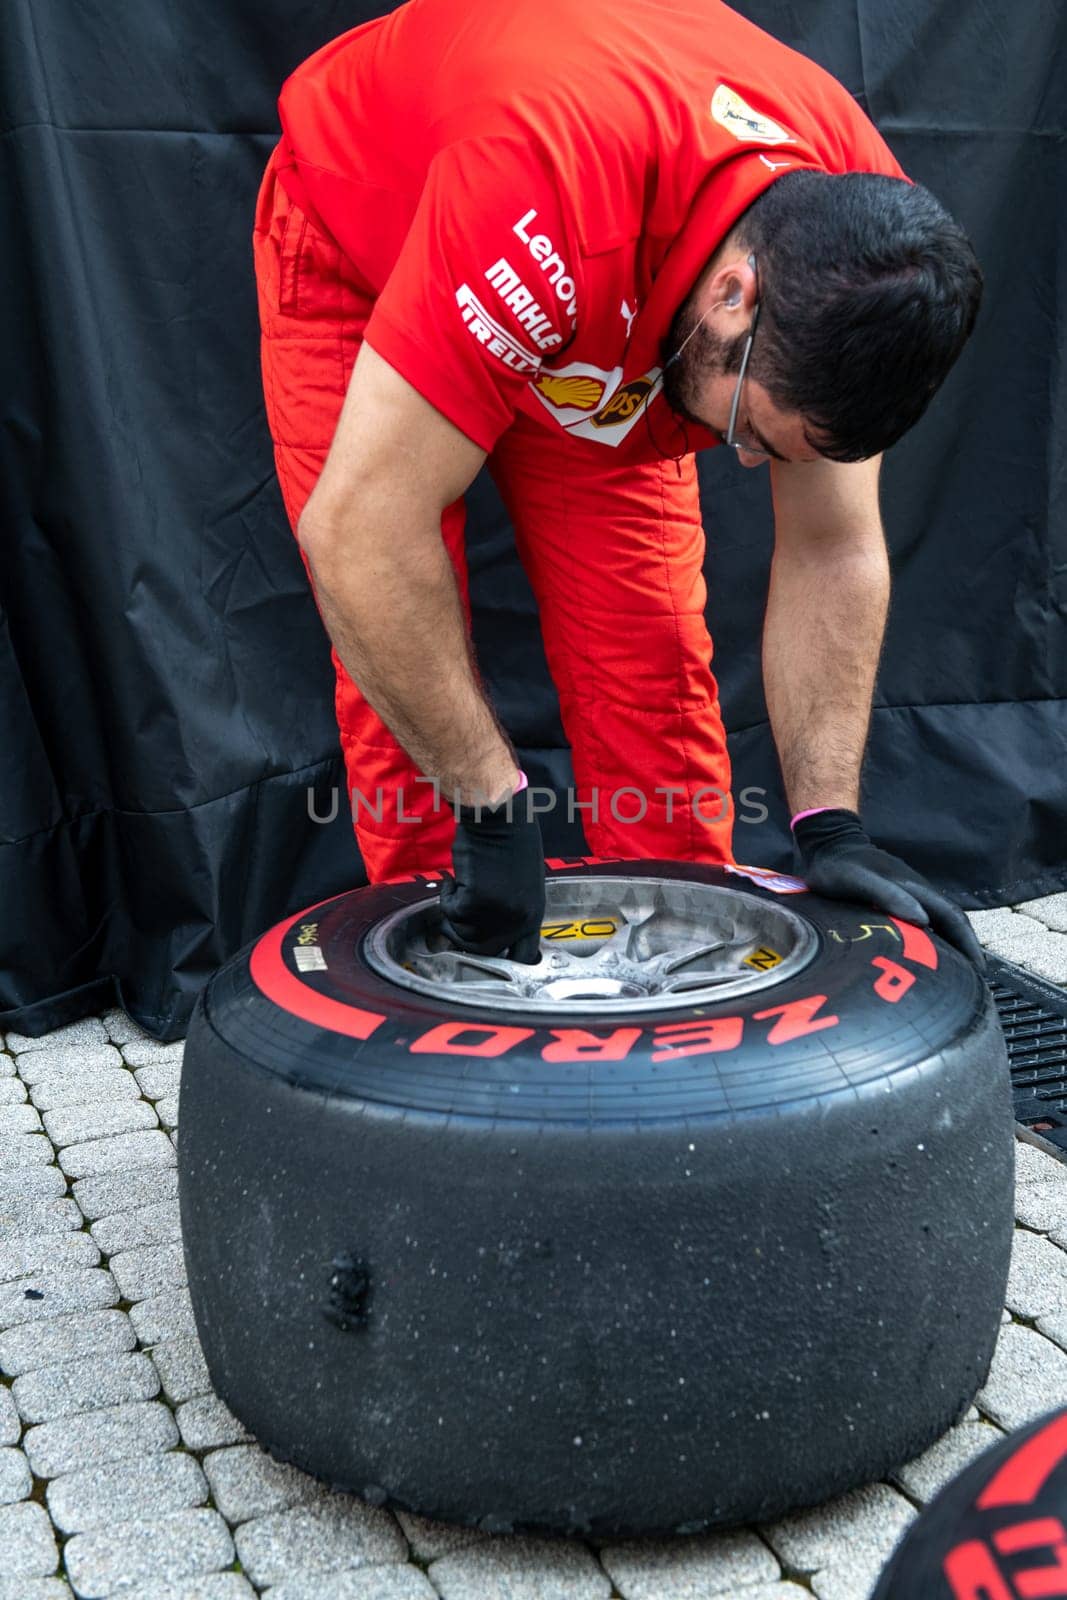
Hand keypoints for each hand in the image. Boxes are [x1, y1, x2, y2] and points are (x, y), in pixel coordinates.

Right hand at [437, 790, 544, 963]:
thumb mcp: (523, 886)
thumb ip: (511, 912)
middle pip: (485, 952)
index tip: (483, 949)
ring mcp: (499, 912)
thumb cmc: (510, 840)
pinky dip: (446, 895)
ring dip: (454, 912)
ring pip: (462, 933)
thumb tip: (487, 932)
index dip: (502, 959)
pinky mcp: (476, 900)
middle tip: (454, 920)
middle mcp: (520, 919)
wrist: (500, 817)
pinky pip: (450, 911)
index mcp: (534, 915)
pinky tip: (456, 877)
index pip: (525, 957)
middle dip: (464, 938)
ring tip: (460, 886)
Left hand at [792, 808, 986, 973]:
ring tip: (957, 974)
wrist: (828, 843)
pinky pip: (925, 921)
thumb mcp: (859, 881)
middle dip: (967, 948)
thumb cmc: (839, 865)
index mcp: (915, 888)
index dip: (968, 943)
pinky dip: (934, 940)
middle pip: (952, 922)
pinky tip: (928, 956)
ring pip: (940, 923)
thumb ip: (889, 896)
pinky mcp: (898, 898)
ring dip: (952, 946)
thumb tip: (922, 920)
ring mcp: (909, 894)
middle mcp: (918, 891)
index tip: (979, 968)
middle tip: (973, 979)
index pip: (953, 918)